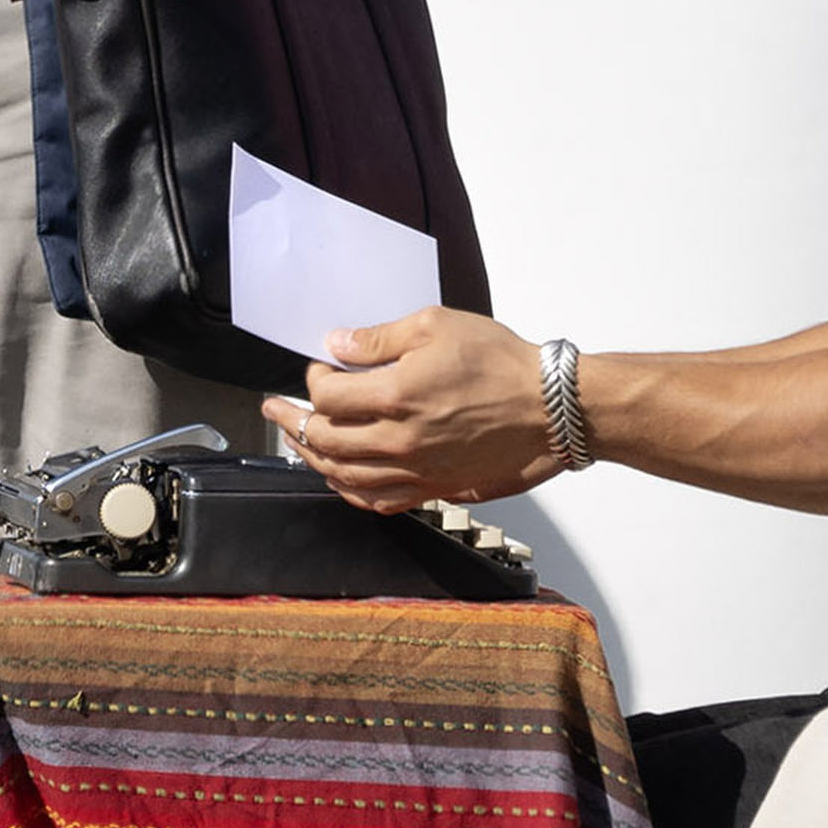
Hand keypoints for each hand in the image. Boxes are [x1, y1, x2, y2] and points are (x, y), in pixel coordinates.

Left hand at [265, 308, 551, 513]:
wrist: (549, 409)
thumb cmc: (501, 365)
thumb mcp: (436, 326)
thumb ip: (379, 339)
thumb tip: (337, 345)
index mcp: (396, 396)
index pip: (326, 398)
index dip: (312, 381)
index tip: (319, 370)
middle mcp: (399, 440)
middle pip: (324, 440)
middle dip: (293, 422)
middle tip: (277, 410)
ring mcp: (415, 471)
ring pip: (342, 475)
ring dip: (312, 457)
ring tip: (296, 442)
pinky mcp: (433, 489)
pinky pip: (376, 501)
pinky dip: (348, 490)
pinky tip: (338, 478)